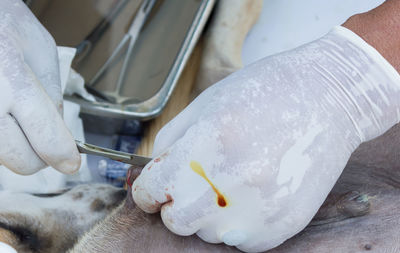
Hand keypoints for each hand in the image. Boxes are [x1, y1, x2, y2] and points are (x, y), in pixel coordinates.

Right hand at [0, 0, 79, 174]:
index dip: (64, 156)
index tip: (71, 161)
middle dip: (42, 155)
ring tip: (19, 116)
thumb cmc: (2, 21)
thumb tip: (61, 133)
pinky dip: (2, 137)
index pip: (47, 139)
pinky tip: (5, 114)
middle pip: (22, 161)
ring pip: (3, 158)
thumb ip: (52, 95)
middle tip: (48, 138)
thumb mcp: (41, 51)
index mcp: (12, 80)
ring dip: (18, 146)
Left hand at [133, 10, 399, 252]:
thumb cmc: (262, 95)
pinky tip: (255, 191)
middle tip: (194, 184)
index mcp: (207, 143)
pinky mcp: (282, 226)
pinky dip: (238, 221)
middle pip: (176, 220)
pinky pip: (240, 240)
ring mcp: (260, 208)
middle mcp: (232, 182)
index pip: (151, 190)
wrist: (325, 99)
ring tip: (235, 179)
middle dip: (176, 204)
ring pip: (208, 233)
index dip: (147, 191)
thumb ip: (170, 145)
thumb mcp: (205, 106)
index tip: (153, 191)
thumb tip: (148, 178)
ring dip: (209, 213)